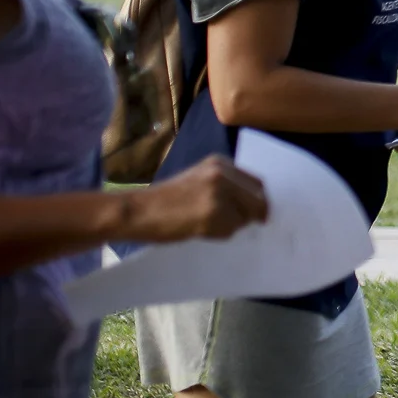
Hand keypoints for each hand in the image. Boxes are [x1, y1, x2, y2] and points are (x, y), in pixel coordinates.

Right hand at [126, 155, 267, 242]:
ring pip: (245, 217)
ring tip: (206, 225)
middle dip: (252, 215)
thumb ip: (225, 186)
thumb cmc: (165, 200)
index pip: (257, 183)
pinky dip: (221, 234)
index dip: (257, 201)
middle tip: (237, 225)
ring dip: (233, 226)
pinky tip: (200, 230)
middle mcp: (222, 173)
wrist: (139, 210)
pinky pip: (231, 230)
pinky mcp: (213, 212)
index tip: (256, 214)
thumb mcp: (198, 180)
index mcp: (220, 163)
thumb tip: (255, 205)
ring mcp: (219, 192)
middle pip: (258, 199)